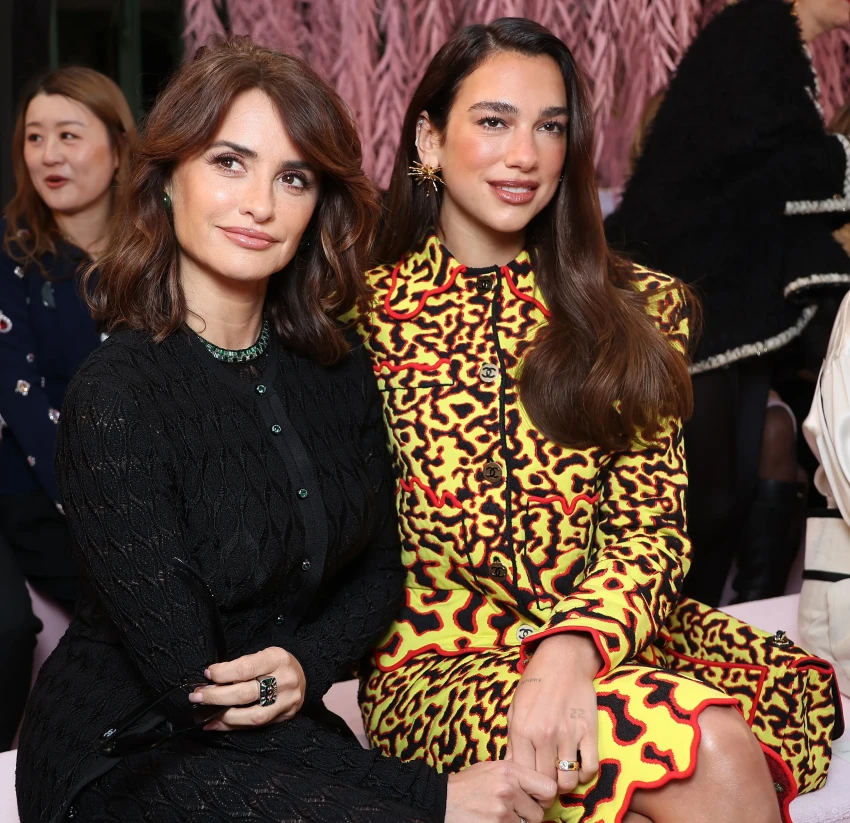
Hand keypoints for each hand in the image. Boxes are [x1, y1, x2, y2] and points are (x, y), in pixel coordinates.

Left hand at [189, 646, 305, 730]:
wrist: (305, 673)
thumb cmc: (277, 663)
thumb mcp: (263, 654)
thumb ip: (241, 666)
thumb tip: (210, 679)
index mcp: (277, 658)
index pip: (246, 668)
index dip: (223, 673)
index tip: (208, 674)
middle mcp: (285, 680)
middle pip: (246, 693)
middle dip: (217, 697)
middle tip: (197, 696)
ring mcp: (286, 701)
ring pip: (252, 715)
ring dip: (224, 716)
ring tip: (204, 714)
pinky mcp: (285, 716)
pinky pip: (256, 725)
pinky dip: (233, 726)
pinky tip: (216, 724)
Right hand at [445, 760, 556, 822]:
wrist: (442, 800)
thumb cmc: (469, 784)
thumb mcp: (492, 768)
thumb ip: (516, 775)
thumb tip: (541, 787)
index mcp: (510, 770)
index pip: (548, 787)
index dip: (544, 797)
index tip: (536, 800)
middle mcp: (508, 789)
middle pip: (539, 812)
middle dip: (529, 815)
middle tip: (514, 811)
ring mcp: (501, 810)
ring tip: (498, 814)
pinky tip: (492, 820)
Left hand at [505, 633, 600, 792]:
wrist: (562, 660)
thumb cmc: (535, 684)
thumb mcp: (515, 708)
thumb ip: (512, 739)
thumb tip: (510, 766)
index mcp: (522, 729)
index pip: (523, 774)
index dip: (526, 785)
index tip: (530, 786)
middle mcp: (544, 735)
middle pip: (546, 781)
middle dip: (546, 788)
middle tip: (547, 786)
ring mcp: (568, 734)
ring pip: (568, 780)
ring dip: (565, 783)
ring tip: (562, 777)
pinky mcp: (589, 731)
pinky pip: (590, 767)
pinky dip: (585, 774)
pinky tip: (578, 767)